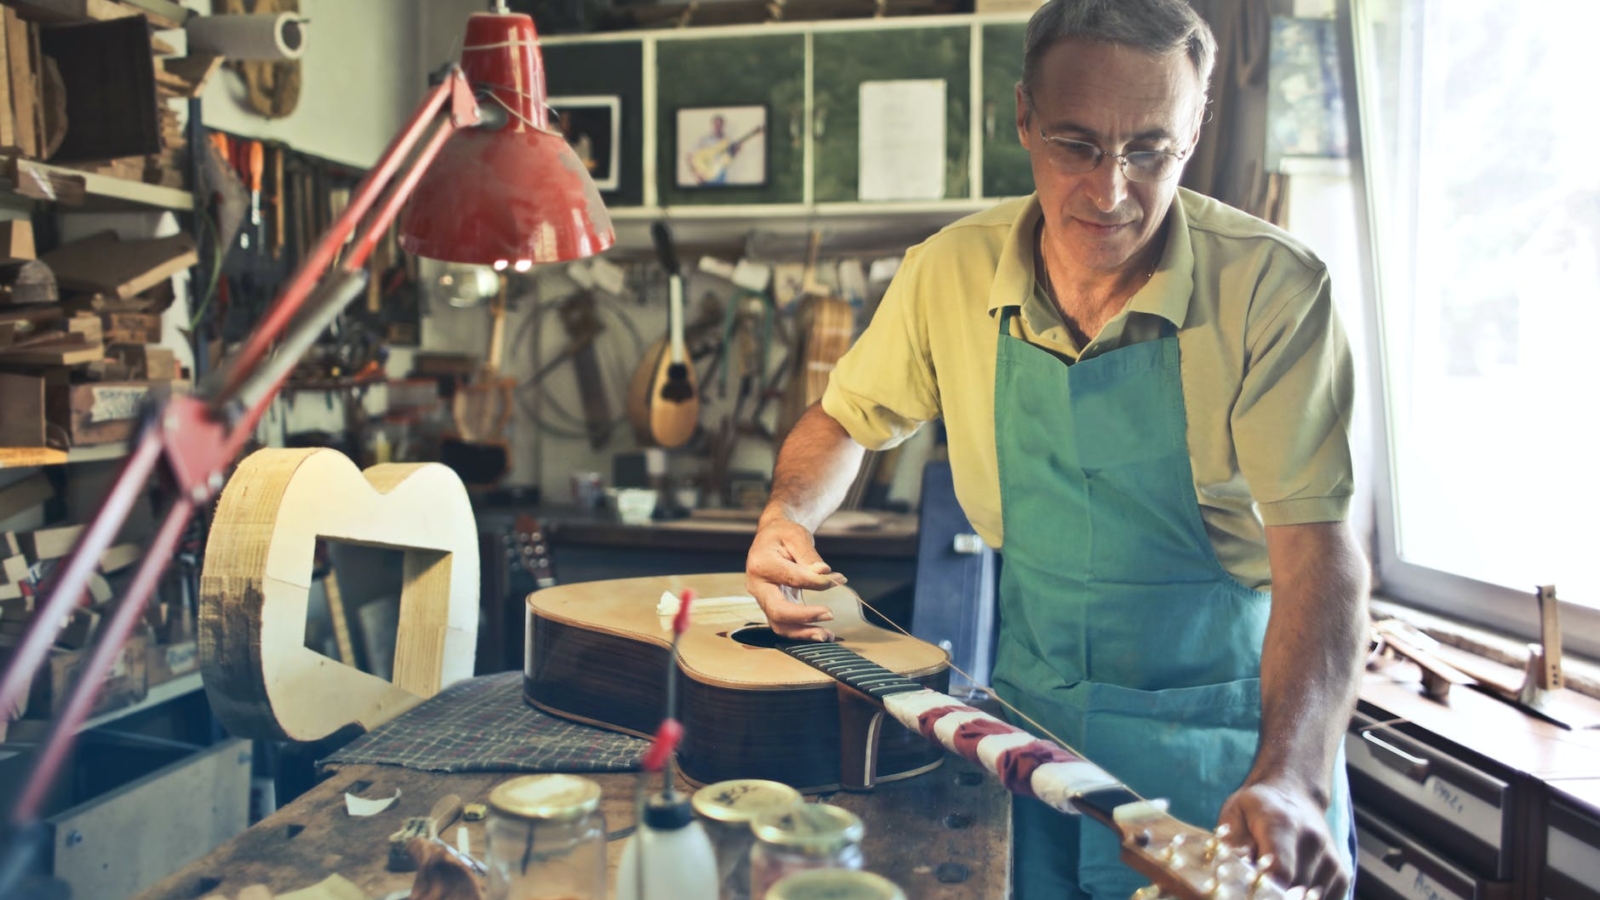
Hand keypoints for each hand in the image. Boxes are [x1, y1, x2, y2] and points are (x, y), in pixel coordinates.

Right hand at [745, 516, 845, 641]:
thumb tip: (824, 573)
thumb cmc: (784, 534)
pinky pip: (784, 625)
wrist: (772, 537)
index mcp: (761, 564)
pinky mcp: (771, 606)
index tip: (838, 579)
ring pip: (779, 624)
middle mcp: (757, 585)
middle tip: (830, 614)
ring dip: (803, 633)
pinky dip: (802, 632)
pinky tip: (820, 633)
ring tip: (827, 635)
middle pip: (777, 610)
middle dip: (804, 616)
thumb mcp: (797, 536)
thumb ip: (809, 556)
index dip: (816, 582)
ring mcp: (762, 599)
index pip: (792, 578)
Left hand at [1217, 780, 1348, 898]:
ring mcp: (1331, 860)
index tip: (1252, 889)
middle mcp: (1313, 841)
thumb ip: (1233, 842)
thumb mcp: (1234, 813)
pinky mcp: (1342, 875)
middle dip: (1271, 894)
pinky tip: (1289, 888)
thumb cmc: (1256, 808)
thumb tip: (1235, 867)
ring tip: (1271, 882)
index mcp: (1283, 824)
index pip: (1280, 872)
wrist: (1294, 793)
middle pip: (1293, 892)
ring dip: (1287, 897)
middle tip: (1255, 885)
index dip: (1264, 889)